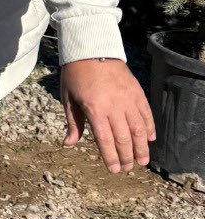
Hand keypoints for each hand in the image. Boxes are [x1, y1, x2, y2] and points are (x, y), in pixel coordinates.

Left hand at [61, 58, 155, 172]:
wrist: (92, 49)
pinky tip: (149, 139)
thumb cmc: (76, 74)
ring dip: (141, 147)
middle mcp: (114, 106)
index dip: (110, 157)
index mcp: (95, 109)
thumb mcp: (68, 98)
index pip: (105, 140)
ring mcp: (128, 99)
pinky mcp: (137, 92)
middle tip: (127, 168)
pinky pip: (146, 113)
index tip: (114, 170)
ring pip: (139, 129)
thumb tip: (69, 143)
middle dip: (126, 156)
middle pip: (124, 138)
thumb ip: (73, 122)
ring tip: (142, 161)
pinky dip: (149, 127)